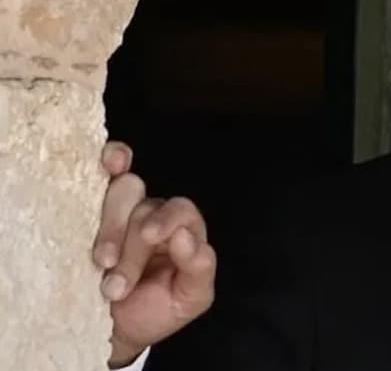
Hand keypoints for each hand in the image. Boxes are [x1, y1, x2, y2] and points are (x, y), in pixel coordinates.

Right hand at [94, 142, 216, 367]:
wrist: (116, 329)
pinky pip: (103, 175)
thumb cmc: (157, 310)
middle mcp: (155, 215)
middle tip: (117, 286)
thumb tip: (186, 238)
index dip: (167, 219)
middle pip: (145, 204)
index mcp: (184, 230)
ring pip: (121, 192)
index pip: (181, 210)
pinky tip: (109, 164)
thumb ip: (198, 270)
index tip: (151, 237)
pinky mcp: (92, 210)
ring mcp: (123, 210)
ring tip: (102, 266)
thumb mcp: (189, 299)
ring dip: (109, 231)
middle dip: (130, 245)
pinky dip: (109, 161)